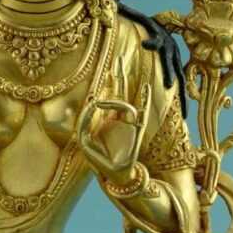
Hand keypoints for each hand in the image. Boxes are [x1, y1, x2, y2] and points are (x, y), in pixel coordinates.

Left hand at [77, 57, 151, 180]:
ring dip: (124, 83)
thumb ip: (85, 123)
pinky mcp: (136, 129)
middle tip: (118, 57)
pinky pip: (142, 111)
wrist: (116, 175)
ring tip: (121, 66)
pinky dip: (144, 99)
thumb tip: (91, 105)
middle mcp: (115, 118)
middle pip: (117, 92)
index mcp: (103, 121)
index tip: (96, 92)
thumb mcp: (86, 142)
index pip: (102, 100)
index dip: (101, 91)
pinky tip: (147, 86)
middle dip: (117, 76)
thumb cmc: (100, 160)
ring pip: (127, 96)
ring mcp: (127, 122)